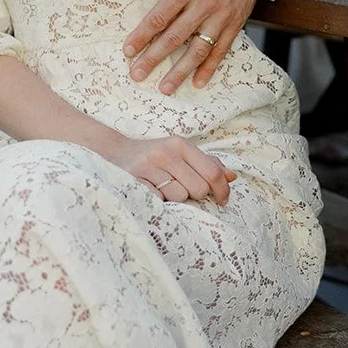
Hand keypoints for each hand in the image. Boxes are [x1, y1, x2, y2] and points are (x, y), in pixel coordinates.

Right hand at [108, 133, 236, 204]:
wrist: (115, 153)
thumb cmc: (154, 156)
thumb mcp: (180, 153)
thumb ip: (207, 164)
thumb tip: (232, 176)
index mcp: (180, 144)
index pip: (212, 171)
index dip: (222, 190)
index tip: (222, 202)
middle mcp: (166, 153)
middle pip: (199, 189)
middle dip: (194, 196)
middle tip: (181, 189)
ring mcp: (149, 166)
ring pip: (180, 197)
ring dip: (174, 200)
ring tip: (163, 189)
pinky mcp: (135, 180)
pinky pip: (160, 202)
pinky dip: (159, 203)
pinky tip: (152, 193)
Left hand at [124, 0, 271, 94]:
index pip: (159, 17)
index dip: (142, 36)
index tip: (128, 51)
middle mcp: (205, 4)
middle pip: (174, 38)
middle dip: (154, 59)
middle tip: (137, 75)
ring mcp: (222, 16)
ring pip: (198, 49)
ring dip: (180, 71)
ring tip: (165, 88)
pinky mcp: (236, 22)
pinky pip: (222, 49)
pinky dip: (210, 67)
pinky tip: (198, 82)